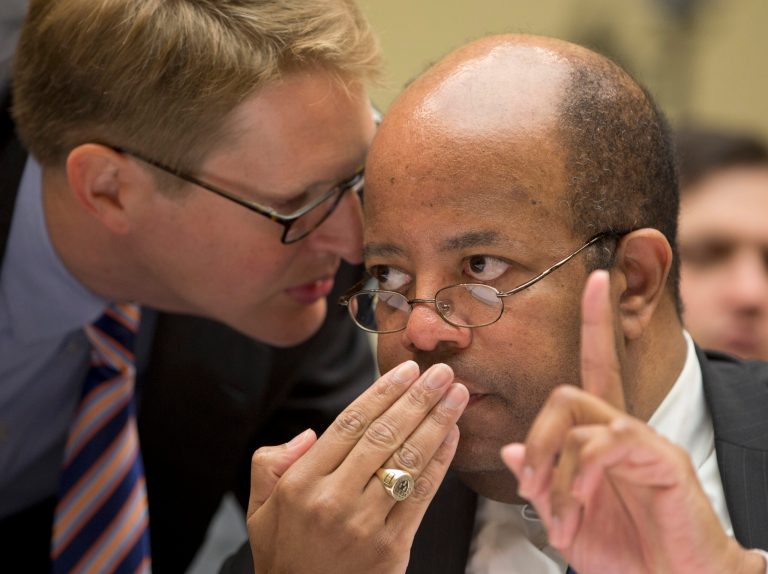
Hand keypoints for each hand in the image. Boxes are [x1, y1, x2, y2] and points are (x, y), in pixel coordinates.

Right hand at [247, 361, 468, 573]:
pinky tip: (452, 437)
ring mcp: (365, 523)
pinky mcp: (392, 546)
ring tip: (456, 396)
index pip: (350, 424)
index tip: (406, 370)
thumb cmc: (284, 554)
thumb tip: (309, 434)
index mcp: (301, 482)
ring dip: (437, 422)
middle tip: (441, 372)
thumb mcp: (259, 508)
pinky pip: (421, 495)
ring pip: (408, 460)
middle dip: (418, 398)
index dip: (383, 392)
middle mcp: (333, 498)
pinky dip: (441, 462)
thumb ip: (270, 462)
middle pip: (384, 435)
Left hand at [501, 270, 764, 573]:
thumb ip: (542, 484)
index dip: (597, 322)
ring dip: (555, 470)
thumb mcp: (570, 519)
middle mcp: (623, 430)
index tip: (597, 279)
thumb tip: (510, 451)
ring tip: (560, 518)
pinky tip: (581, 505)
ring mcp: (645, 442)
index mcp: (601, 439)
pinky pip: (606, 443)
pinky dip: (580, 475)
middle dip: (536, 440)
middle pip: (565, 394)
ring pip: (580, 420)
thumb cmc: (629, 554)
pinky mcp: (663, 459)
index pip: (596, 368)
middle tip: (531, 486)